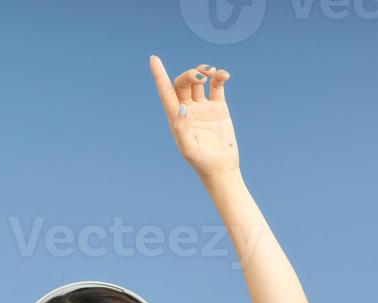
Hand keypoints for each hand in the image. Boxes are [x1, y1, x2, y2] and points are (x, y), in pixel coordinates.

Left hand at [149, 55, 239, 180]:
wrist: (221, 168)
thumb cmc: (202, 163)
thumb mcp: (188, 149)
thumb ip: (181, 129)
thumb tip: (181, 108)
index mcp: (176, 118)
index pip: (165, 92)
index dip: (159, 75)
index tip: (154, 59)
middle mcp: (188, 110)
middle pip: (182, 83)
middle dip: (190, 74)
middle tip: (201, 77)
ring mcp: (203, 108)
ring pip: (198, 81)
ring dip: (202, 71)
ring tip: (211, 72)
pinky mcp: (218, 108)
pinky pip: (217, 86)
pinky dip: (219, 77)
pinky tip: (223, 75)